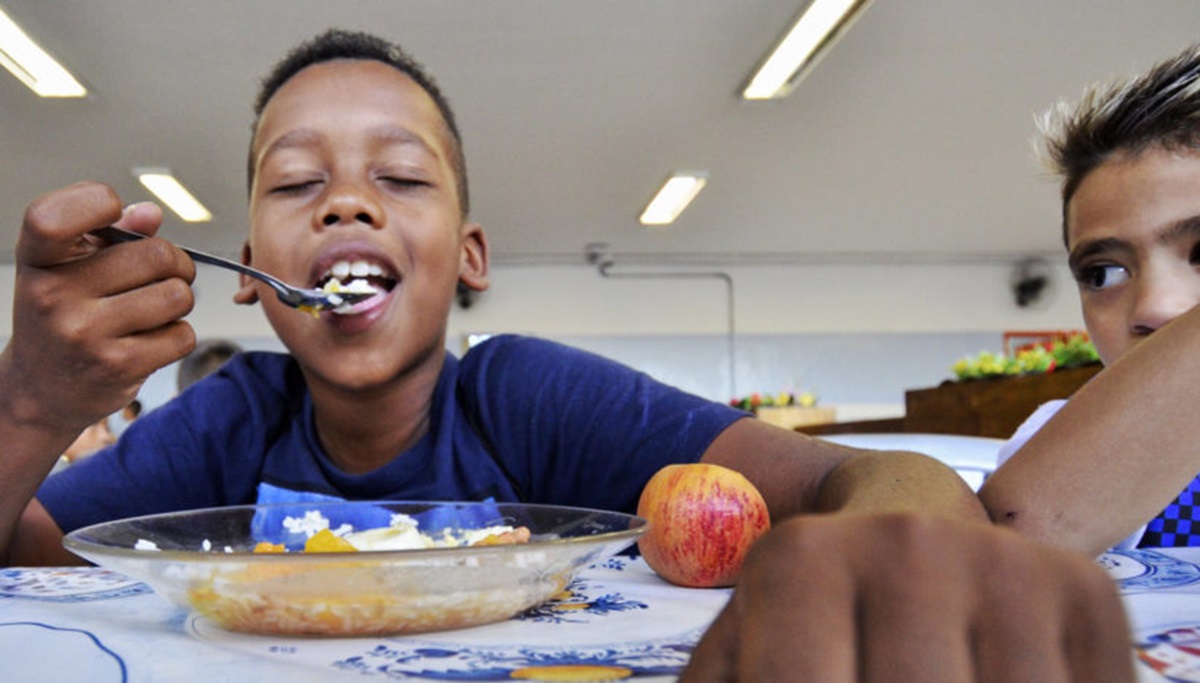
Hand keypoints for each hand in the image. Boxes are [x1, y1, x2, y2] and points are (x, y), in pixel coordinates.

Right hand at [2, 181, 196, 435]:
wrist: (42, 389)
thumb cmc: (64, 314)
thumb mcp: (69, 266)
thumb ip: (111, 234)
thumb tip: (151, 213)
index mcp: (37, 260)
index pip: (54, 215)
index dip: (97, 201)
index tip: (112, 212)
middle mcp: (53, 295)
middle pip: (156, 254)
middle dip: (175, 263)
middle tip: (162, 275)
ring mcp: (85, 333)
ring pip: (178, 295)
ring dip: (179, 300)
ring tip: (155, 309)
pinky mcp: (117, 366)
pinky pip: (182, 335)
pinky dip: (177, 335)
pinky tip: (149, 340)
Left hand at [682, 513, 1132, 681]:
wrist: (912, 510)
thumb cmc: (815, 600)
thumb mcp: (745, 636)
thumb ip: (721, 673)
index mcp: (802, 561)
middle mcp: (907, 547)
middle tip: (872, 679)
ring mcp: (1003, 568)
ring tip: (924, 668)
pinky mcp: (1084, 593)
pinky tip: (987, 677)